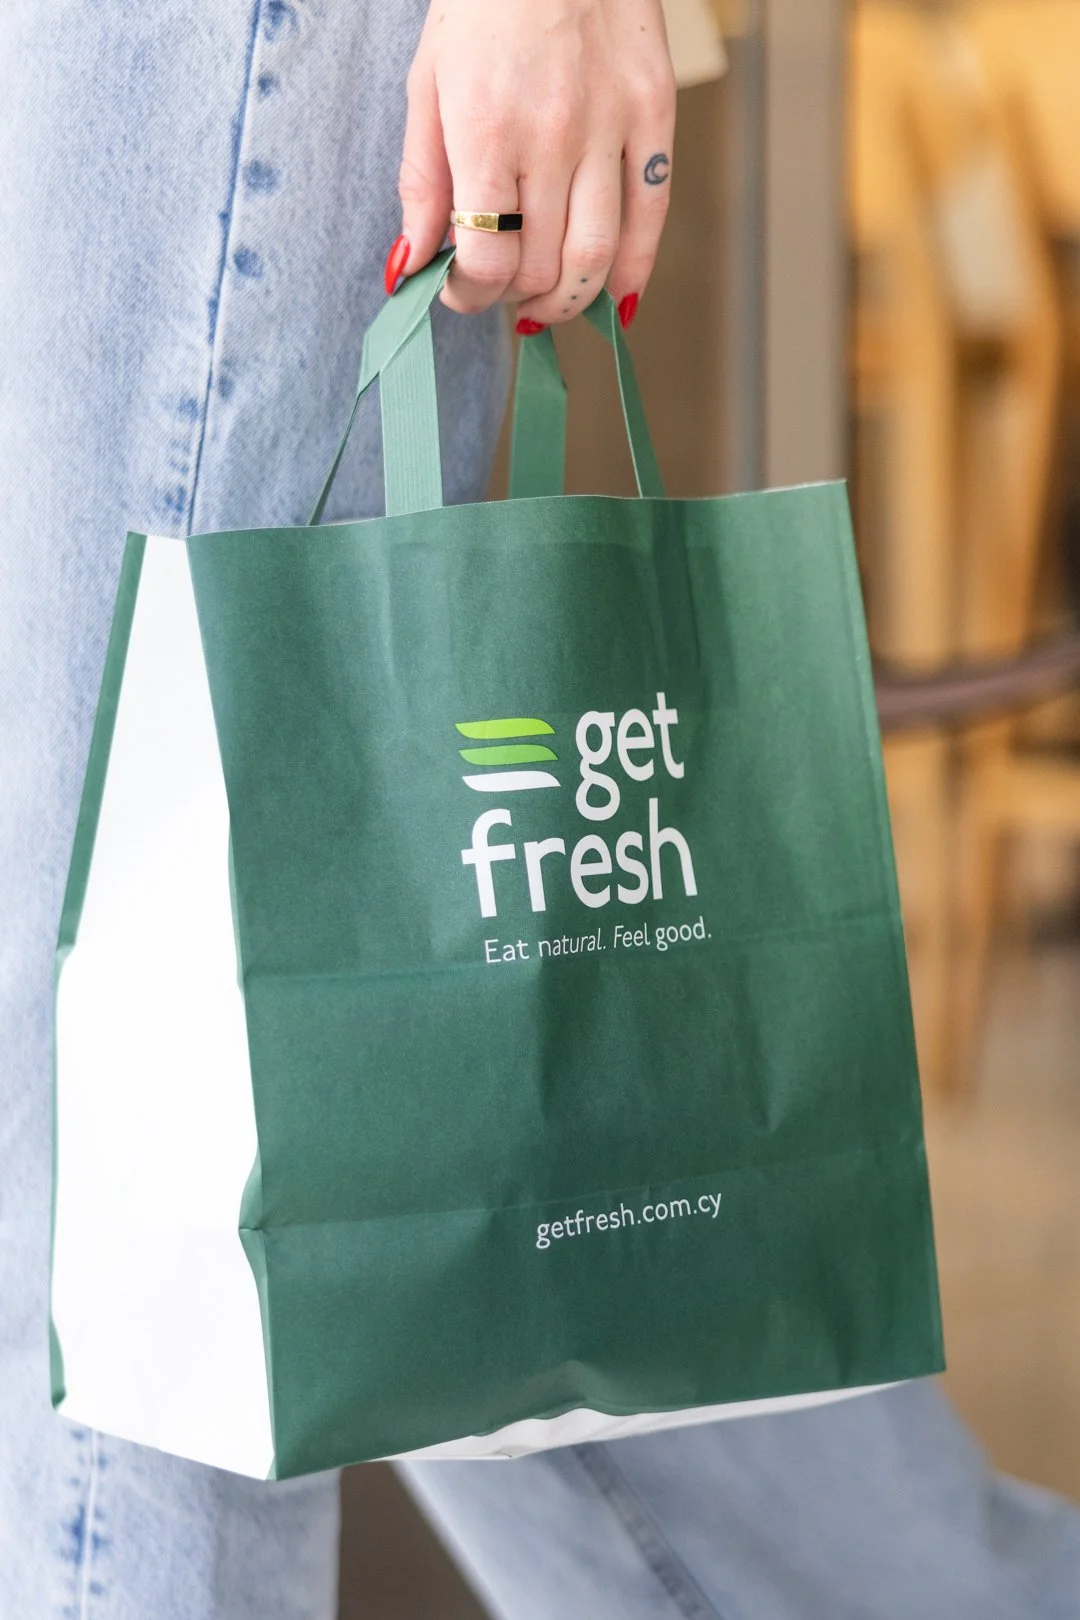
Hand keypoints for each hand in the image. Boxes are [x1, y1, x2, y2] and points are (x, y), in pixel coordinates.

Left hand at [386, 0, 676, 331]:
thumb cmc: (482, 7)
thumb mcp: (427, 87)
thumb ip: (421, 184)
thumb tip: (409, 268)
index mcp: (486, 132)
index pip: (485, 259)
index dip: (468, 296)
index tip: (459, 292)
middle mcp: (551, 138)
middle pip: (540, 267)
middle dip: (514, 297)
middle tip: (502, 292)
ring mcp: (610, 129)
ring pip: (595, 256)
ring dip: (568, 300)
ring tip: (547, 304)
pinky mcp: (654, 114)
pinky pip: (651, 216)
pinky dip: (634, 272)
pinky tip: (616, 298)